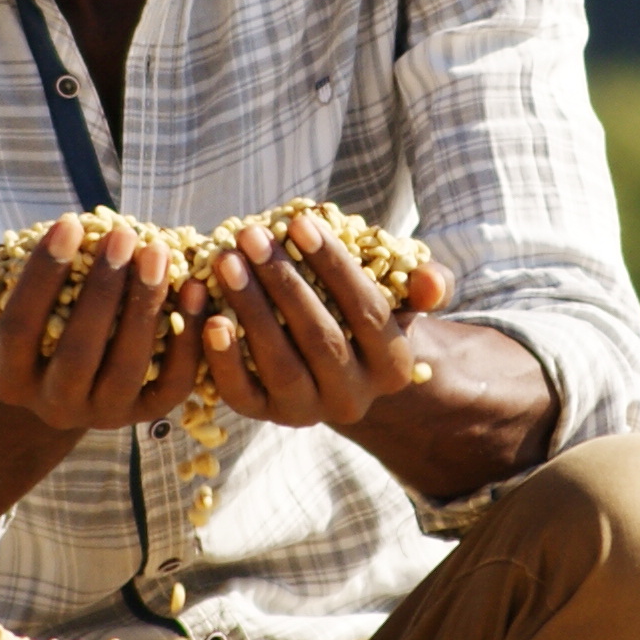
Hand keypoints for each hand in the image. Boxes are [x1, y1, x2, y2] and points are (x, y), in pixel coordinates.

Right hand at [0, 218, 202, 435]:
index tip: (68, 221)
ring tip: (158, 251)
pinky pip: (174, 381)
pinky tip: (195, 288)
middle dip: (104, 288)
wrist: (59, 372)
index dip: (45, 273)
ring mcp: (104, 414)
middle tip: (125, 233)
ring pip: (128, 364)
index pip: (22, 325)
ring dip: (146, 305)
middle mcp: (54, 407)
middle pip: (80, 349)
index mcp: (7, 380)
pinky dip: (188, 337)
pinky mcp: (147, 413)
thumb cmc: (16, 323)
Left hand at [188, 211, 454, 429]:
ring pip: (280, 365)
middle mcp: (353, 398)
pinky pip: (241, 394)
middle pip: (320, 339)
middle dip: (284, 282)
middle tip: (251, 236)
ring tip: (226, 261)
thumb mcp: (401, 296)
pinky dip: (223, 358)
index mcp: (392, 367)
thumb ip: (425, 284)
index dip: (334, 266)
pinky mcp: (263, 417)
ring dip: (251, 310)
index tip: (300, 222)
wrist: (330, 360)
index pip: (367, 312)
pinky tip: (210, 317)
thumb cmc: (363, 310)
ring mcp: (306, 412)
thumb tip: (429, 280)